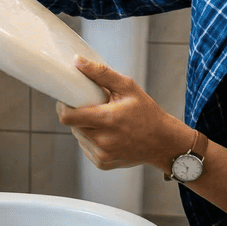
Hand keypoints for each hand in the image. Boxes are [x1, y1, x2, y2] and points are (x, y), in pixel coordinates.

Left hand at [57, 56, 193, 170]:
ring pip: (78, 136)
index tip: (68, 98)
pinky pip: (86, 147)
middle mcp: (103, 141)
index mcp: (107, 120)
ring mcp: (102, 155)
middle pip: (72, 125)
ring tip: (101, 119)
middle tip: (90, 106)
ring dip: (83, 127)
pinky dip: (91, 139)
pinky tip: (107, 133)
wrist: (163, 142)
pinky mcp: (103, 164)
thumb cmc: (146, 112)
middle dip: (77, 114)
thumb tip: (77, 61)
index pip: (67, 117)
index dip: (63, 107)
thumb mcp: (128, 87)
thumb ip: (101, 74)